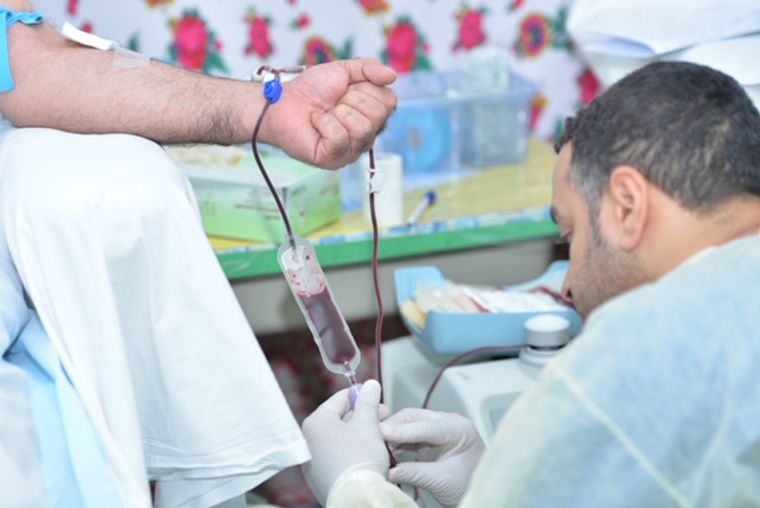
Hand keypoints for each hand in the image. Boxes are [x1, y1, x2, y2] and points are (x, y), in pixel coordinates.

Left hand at [264, 58, 396, 168]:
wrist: (282, 101)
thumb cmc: (310, 90)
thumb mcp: (343, 71)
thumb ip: (368, 69)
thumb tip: (392, 75)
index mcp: (372, 117)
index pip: (389, 101)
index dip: (366, 88)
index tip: (346, 90)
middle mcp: (366, 136)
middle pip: (377, 115)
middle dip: (351, 101)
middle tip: (333, 103)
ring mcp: (350, 151)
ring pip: (361, 128)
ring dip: (337, 113)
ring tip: (325, 114)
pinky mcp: (332, 159)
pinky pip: (340, 138)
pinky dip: (324, 124)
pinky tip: (316, 124)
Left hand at [301, 380, 389, 505]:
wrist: (356, 499)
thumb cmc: (359, 461)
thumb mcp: (368, 424)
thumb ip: (368, 401)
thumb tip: (370, 385)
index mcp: (315, 423)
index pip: (339, 399)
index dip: (360, 395)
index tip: (375, 396)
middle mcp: (308, 441)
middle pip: (340, 419)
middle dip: (364, 417)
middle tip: (383, 417)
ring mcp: (313, 461)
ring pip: (340, 438)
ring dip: (360, 434)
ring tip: (380, 436)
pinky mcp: (320, 477)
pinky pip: (337, 456)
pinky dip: (352, 451)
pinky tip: (369, 454)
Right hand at [380, 409, 484, 507]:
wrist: (482, 493)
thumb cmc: (471, 485)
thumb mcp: (442, 481)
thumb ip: (414, 473)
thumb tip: (387, 471)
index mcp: (459, 429)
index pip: (426, 426)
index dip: (402, 430)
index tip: (381, 433)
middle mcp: (448, 423)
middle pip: (414, 418)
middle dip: (393, 427)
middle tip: (372, 437)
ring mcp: (439, 429)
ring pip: (409, 424)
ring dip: (392, 434)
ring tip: (375, 445)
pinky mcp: (430, 439)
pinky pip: (409, 435)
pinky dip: (396, 442)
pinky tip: (384, 450)